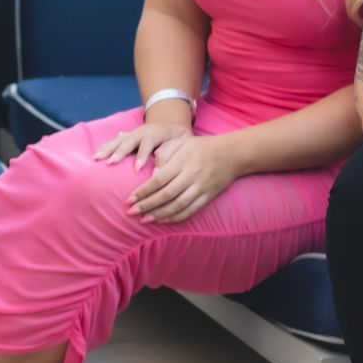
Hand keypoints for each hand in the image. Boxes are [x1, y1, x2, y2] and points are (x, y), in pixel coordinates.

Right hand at [94, 120, 190, 169]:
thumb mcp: (181, 143)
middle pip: (128, 141)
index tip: (137, 168)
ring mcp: (132, 133)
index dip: (142, 155)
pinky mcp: (126, 137)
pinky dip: (105, 148)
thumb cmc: (178, 139)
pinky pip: (114, 142)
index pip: (148, 142)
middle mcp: (141, 131)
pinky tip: (96, 156)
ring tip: (97, 159)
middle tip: (110, 163)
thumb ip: (171, 152)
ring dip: (107, 149)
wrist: (173, 125)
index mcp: (156, 132)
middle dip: (119, 152)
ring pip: (118, 140)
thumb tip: (160, 167)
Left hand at [127, 134, 241, 223]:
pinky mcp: (208, 196)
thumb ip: (165, 153)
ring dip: (159, 214)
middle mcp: (192, 175)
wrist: (233, 154)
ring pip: (178, 205)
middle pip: (166, 194)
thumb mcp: (182, 142)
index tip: (129, 199)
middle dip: (147, 205)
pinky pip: (191, 210)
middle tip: (131, 212)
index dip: (143, 191)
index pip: (159, 179)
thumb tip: (152, 172)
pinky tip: (163, 220)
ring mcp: (201, 187)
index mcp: (183, 160)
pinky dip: (176, 217)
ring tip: (144, 220)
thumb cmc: (201, 147)